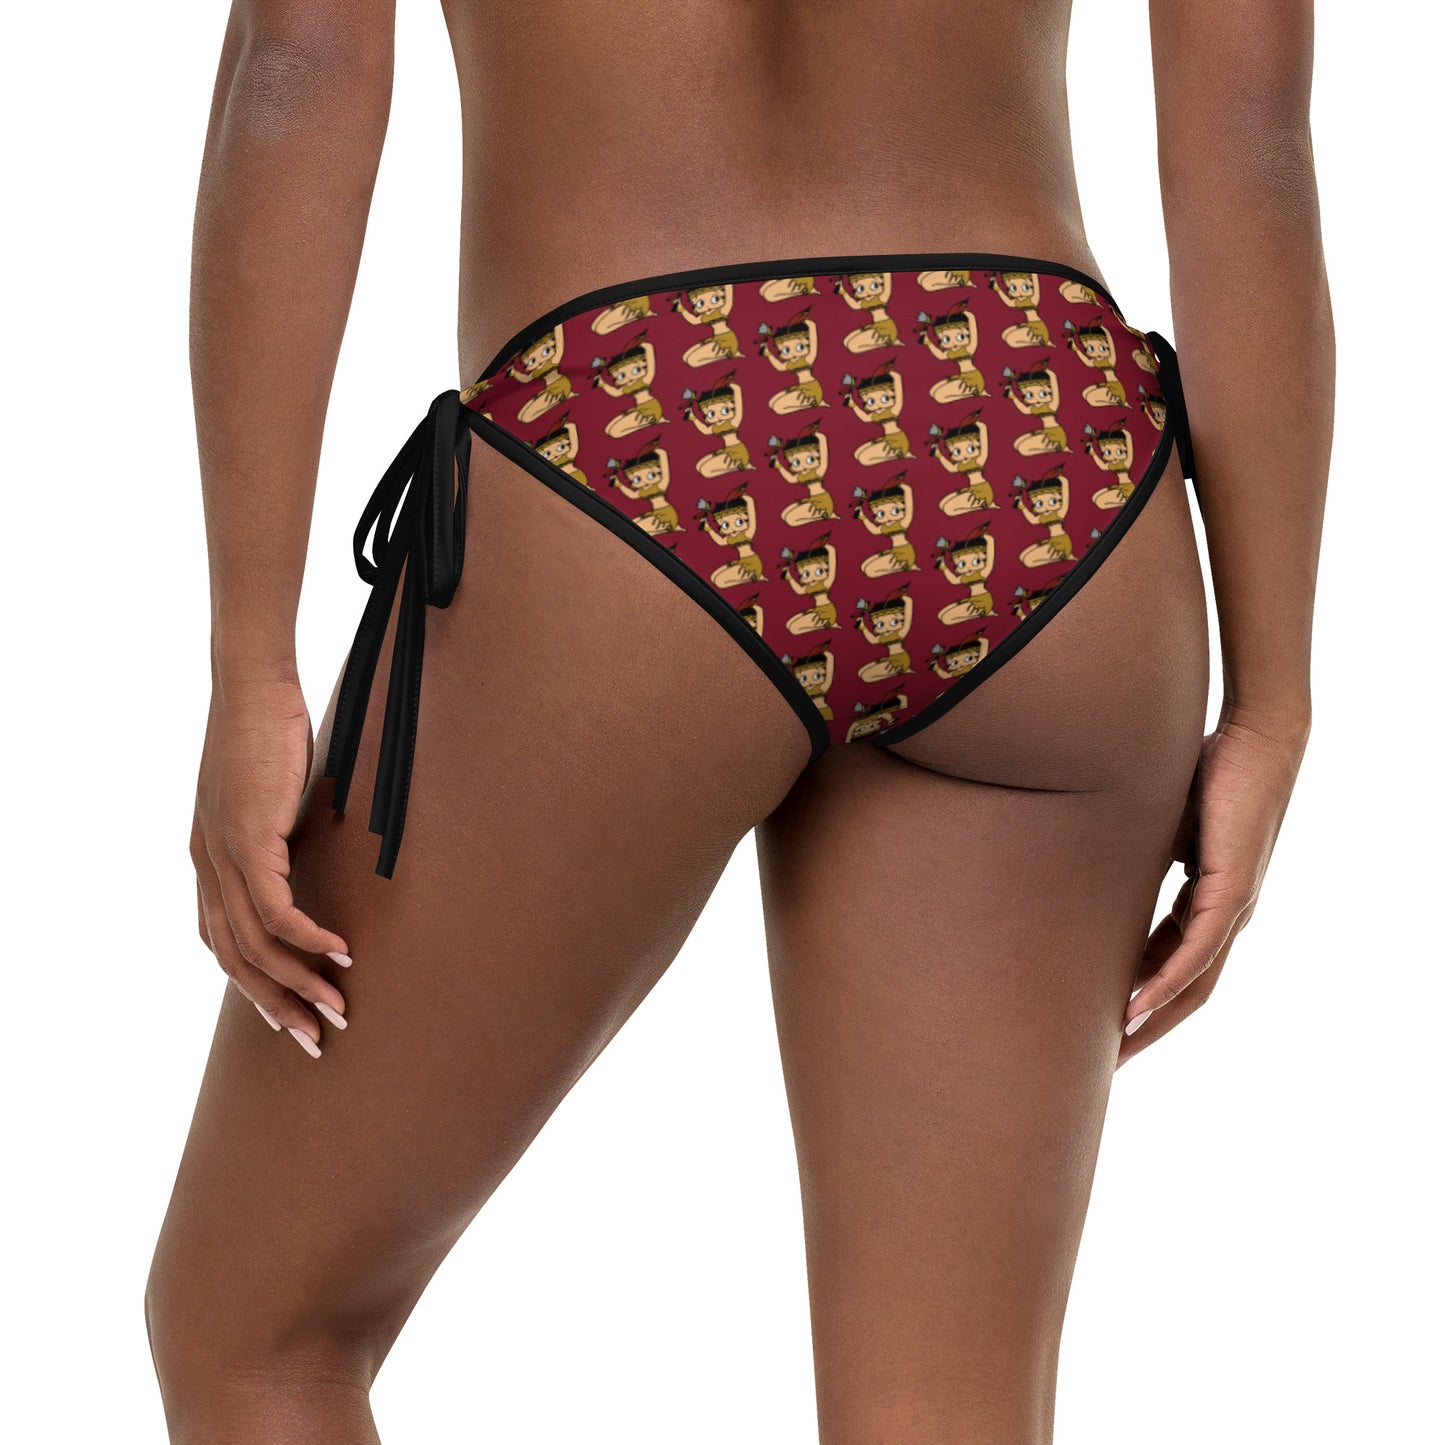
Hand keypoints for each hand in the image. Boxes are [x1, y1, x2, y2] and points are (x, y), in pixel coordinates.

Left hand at [190, 672, 349, 1057]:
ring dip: (298, 983)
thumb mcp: (272, 794)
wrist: (250, 683)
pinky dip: (307, 938)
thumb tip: (316, 848)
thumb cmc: (267, 728)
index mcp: (208, 858)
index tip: (292, 1013)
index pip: (223, 941)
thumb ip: (281, 831)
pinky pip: (275, 909)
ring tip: (338, 1006)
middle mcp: (206, 864)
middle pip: (233, 959)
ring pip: (254, 944)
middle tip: (315, 1039)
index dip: (255, 985)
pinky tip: (340, 952)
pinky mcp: (247, 839)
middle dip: (275, 1006)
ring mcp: (222, 855)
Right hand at [1118, 710, 1307, 1063]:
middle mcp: (1227, 914)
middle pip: (1186, 991)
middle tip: (1104, 1062)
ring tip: (1114, 1049)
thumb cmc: (1210, 769)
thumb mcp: (1159, 825)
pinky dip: (1166, 983)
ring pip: (1193, 982)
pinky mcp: (1235, 891)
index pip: (1172, 964)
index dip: (1139, 997)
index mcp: (1208, 900)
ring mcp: (1235, 907)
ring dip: (1153, 1019)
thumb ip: (1136, 855)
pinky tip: (1137, 1006)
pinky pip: (1198, 951)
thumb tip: (1089, 868)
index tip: (1103, 1024)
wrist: (1258, 737)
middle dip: (1145, 1029)